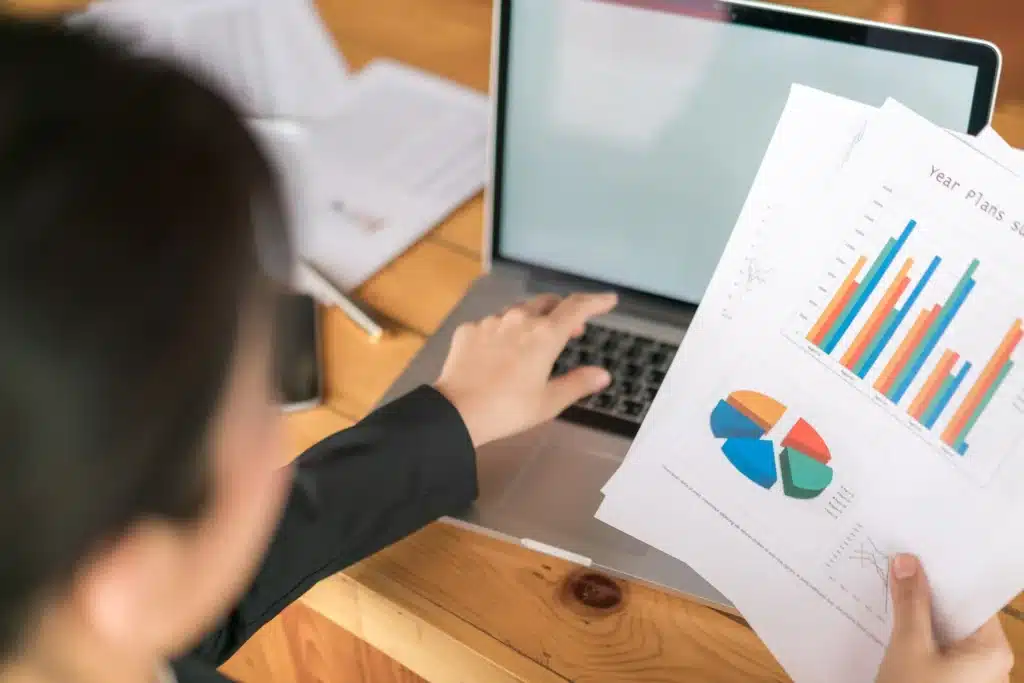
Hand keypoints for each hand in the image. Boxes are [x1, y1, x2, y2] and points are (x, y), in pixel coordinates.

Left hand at [434, 292, 616, 446]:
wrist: (455, 412)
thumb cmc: (508, 410)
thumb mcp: (549, 402)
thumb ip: (577, 383)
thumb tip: (602, 374)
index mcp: (544, 335)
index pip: (576, 307)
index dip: (595, 301)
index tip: (608, 300)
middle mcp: (519, 320)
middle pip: (547, 303)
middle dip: (562, 311)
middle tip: (570, 330)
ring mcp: (490, 322)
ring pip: (518, 312)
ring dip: (531, 320)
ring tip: (533, 341)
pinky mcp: (469, 330)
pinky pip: (492, 325)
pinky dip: (503, 333)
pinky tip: (499, 352)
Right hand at [876, 554, 1012, 682]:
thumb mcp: (909, 646)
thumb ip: (910, 602)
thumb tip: (906, 560)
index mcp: (993, 651)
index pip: (970, 599)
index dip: (944, 575)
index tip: (918, 552)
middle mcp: (989, 663)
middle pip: (955, 615)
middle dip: (926, 593)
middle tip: (899, 564)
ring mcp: (970, 674)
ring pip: (943, 633)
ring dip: (918, 615)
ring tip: (894, 585)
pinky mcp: (950, 681)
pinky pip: (937, 649)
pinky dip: (918, 636)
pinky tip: (895, 621)